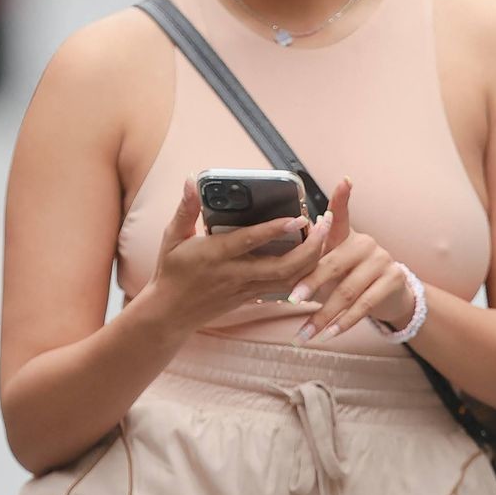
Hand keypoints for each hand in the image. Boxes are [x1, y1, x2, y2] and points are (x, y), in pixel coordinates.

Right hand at [146, 178, 331, 333]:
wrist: (171, 314)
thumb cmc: (171, 272)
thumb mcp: (172, 237)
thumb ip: (186, 209)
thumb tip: (190, 180)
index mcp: (216, 255)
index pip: (250, 242)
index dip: (276, 229)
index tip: (298, 218)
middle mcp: (236, 274)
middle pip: (283, 267)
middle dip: (310, 247)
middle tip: (324, 224)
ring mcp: (246, 289)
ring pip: (289, 279)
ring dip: (312, 259)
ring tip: (324, 235)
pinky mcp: (251, 297)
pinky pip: (283, 287)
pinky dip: (302, 273)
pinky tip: (313, 256)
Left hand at [283, 178, 414, 340]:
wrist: (389, 296)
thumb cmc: (349, 278)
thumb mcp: (330, 265)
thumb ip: (312, 259)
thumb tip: (278, 266)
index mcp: (346, 236)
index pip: (341, 214)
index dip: (342, 198)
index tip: (344, 181)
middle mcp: (365, 243)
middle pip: (334, 263)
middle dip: (310, 283)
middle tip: (291, 299)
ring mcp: (382, 261)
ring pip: (347, 291)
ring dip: (323, 316)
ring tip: (305, 334)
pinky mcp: (393, 280)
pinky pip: (365, 305)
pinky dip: (344, 322)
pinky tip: (330, 333)